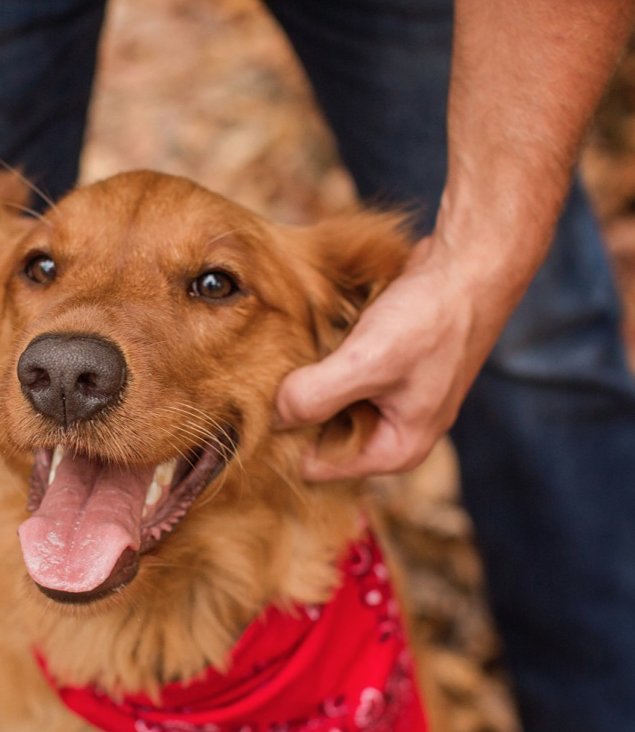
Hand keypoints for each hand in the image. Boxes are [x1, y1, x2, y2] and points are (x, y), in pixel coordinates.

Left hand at [274, 234, 512, 479]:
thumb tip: (273, 416)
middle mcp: (392, 433)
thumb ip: (315, 397)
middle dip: (296, 409)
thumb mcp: (367, 362)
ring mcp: (388, 401)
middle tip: (270, 374)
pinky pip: (336, 377)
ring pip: (325, 403)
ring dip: (307, 381)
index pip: (317, 466)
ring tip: (290, 353)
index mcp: (396, 450)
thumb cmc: (432, 318)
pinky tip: (311, 338)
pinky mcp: (383, 371)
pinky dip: (322, 361)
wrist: (471, 265)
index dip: (287, 440)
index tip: (260, 408)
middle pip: (318, 435)